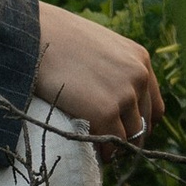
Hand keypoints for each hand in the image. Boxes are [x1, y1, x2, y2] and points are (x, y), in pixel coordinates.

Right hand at [32, 2, 162, 145]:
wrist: (32, 34)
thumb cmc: (57, 38)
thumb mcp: (98, 47)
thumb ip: (115, 69)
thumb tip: (116, 99)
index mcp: (139, 59)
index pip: (153, 106)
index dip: (138, 122)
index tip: (121, 130)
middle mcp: (138, 76)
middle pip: (143, 124)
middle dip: (126, 136)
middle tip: (105, 142)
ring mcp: (124, 94)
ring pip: (129, 137)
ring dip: (113, 145)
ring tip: (95, 145)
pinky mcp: (106, 111)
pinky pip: (112, 143)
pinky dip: (102, 151)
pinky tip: (90, 149)